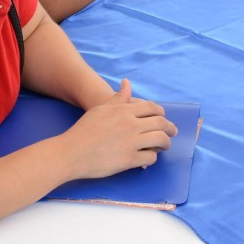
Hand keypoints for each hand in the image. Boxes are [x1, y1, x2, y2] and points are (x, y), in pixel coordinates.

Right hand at [59, 79, 177, 178]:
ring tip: (164, 145)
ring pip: (160, 140)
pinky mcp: (129, 160)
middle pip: (160, 123)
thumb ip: (118, 98)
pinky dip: (153, 158)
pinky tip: (149, 157)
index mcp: (124, 110)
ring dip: (165, 143)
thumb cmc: (84, 130)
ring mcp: (131, 142)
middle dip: (170, 128)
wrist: (71, 152)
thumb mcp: (101, 109)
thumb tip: (127, 83)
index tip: (163, 118)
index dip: (161, 113)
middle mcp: (130, 125)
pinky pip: (150, 158)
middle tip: (172, 132)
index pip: (152, 108)